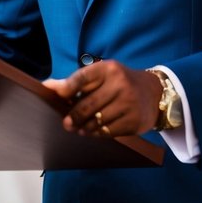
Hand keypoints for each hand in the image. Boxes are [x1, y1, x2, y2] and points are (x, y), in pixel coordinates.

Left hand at [43, 60, 162, 137]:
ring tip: (80, 128)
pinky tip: (94, 131)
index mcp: (108, 69)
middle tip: (66, 123)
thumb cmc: (119, 83)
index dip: (67, 88)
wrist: (153, 93)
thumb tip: (48, 86)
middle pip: (87, 105)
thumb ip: (76, 81)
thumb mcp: (102, 75)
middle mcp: (120, 83)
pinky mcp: (134, 120)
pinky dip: (97, 133)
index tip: (56, 96)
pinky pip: (108, 131)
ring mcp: (129, 103)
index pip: (82, 78)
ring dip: (84, 127)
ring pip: (97, 121)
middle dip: (73, 116)